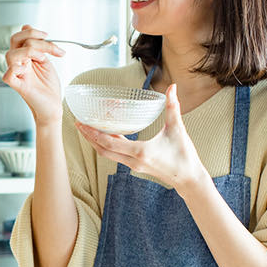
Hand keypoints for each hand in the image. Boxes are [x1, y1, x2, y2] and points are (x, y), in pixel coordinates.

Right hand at [0, 25, 66, 126]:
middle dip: (32, 37)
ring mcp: (17, 74)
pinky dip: (18, 69)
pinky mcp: (17, 86)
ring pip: (11, 54)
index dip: (33, 32)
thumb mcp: (46, 60)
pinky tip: (29, 71)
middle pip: (15, 40)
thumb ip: (38, 46)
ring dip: (30, 51)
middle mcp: (19, 63)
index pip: (20, 37)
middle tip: (48, 43)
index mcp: (24, 56)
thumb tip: (27, 26)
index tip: (48, 36)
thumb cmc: (48, 87)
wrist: (53, 106)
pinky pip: (9, 74)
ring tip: (42, 59)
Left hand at [73, 84, 209, 194]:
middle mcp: (133, 161)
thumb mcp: (177, 129)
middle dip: (89, 137)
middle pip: (103, 150)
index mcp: (140, 152)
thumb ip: (173, 107)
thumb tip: (172, 87)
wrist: (188, 179)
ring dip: (96, 142)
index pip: (110, 143)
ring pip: (108, 154)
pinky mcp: (135, 166)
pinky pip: (115, 155)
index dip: (94, 133)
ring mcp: (133, 165)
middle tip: (78, 124)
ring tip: (86, 129)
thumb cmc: (184, 155)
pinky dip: (107, 146)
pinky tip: (105, 135)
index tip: (82, 123)